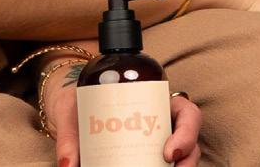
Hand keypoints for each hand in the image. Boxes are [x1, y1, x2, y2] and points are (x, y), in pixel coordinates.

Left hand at [42, 59, 204, 165]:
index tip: (169, 152)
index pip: (186, 112)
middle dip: (188, 160)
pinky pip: (164, 164)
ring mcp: (159, 142)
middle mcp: (163, 122)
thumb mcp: (73, 111)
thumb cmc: (79, 103)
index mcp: (155, 100)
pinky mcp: (149, 156)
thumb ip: (69, 137)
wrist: (72, 113)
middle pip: (191, 141)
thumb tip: (68, 166)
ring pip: (183, 158)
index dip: (187, 131)